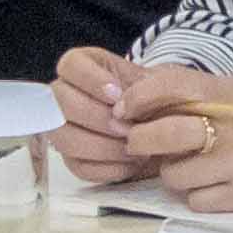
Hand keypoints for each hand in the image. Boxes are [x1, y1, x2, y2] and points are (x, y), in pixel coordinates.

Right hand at [51, 49, 212, 187]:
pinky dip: (108, 167)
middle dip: (97, 118)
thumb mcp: (164, 83)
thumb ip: (145, 86)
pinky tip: (132, 162)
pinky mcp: (74, 159)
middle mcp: (66, 96)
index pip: (70, 65)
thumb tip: (120, 104)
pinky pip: (79, 167)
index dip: (90, 80)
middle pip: (60, 104)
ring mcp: (65, 129)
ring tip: (134, 146)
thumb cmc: (162, 99)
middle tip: (127, 127)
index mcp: (85, 67)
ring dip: (103, 146)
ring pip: (65, 139)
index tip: (117, 95)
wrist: (172, 127)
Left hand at [128, 82, 232, 213]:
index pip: (169, 86)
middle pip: (161, 136)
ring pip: (173, 176)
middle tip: (140, 143)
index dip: (137, 99)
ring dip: (173, 172)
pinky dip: (197, 195)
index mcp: (232, 94)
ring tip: (192, 165)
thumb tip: (139, 97)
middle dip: (141, 142)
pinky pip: (195, 202)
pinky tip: (213, 184)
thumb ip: (198, 90)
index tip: (123, 110)